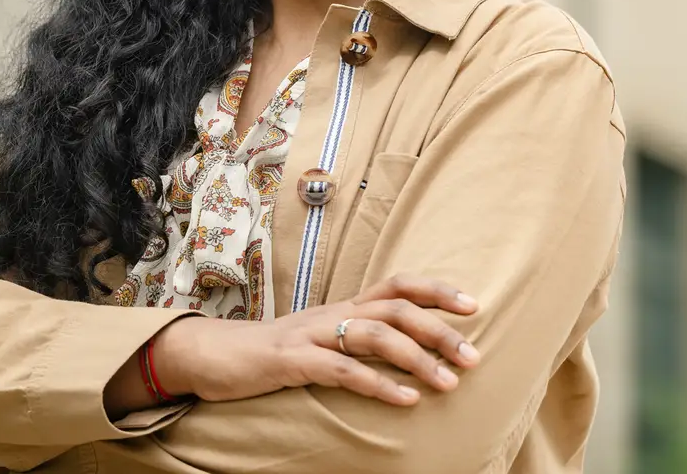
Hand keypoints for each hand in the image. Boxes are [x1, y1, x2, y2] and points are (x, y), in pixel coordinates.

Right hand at [151, 273, 481, 406]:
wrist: (211, 354)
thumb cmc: (274, 352)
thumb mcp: (322, 340)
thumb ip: (358, 340)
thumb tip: (407, 351)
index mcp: (344, 306)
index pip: (398, 284)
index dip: (437, 290)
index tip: (474, 306)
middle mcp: (333, 313)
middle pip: (397, 308)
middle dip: (441, 330)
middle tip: (475, 357)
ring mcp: (312, 334)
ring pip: (375, 335)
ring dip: (418, 359)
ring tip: (448, 383)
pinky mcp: (291, 361)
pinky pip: (342, 369)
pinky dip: (378, 384)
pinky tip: (405, 401)